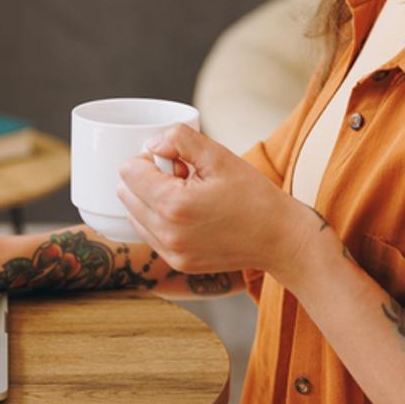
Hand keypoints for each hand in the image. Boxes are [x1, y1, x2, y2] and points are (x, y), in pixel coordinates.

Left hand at [116, 124, 325, 280]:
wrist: (280, 238)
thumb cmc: (254, 196)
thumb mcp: (219, 156)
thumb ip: (179, 140)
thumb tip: (151, 144)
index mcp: (173, 206)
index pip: (128, 172)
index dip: (149, 158)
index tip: (177, 162)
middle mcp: (166, 234)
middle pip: (125, 193)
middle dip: (147, 179)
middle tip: (183, 177)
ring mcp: (171, 253)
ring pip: (133, 214)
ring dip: (151, 200)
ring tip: (188, 196)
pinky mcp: (177, 263)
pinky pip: (149, 234)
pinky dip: (159, 219)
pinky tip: (190, 214)